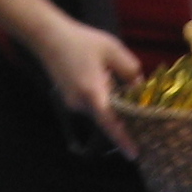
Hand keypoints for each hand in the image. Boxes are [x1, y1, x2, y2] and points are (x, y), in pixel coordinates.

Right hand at [33, 15, 145, 155]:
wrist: (49, 38)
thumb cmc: (82, 41)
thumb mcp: (112, 49)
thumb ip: (130, 70)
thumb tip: (139, 88)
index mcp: (92, 91)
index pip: (109, 122)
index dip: (122, 139)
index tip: (134, 154)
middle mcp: (81, 103)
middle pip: (107, 120)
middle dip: (123, 119)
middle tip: (142, 118)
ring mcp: (73, 104)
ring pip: (100, 112)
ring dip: (112, 105)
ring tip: (115, 83)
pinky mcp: (70, 101)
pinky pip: (92, 107)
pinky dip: (102, 100)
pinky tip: (102, 80)